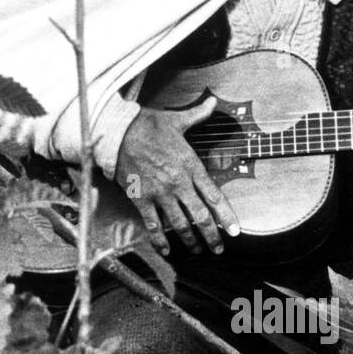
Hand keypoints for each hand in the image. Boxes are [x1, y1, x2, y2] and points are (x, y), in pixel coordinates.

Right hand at [115, 97, 239, 254]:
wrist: (117, 132)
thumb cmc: (148, 125)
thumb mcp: (177, 119)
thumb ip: (198, 115)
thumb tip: (212, 102)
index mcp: (190, 166)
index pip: (214, 196)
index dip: (226, 216)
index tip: (235, 231)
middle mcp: (178, 183)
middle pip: (200, 217)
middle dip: (212, 236)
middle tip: (218, 249)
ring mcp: (160, 193)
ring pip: (179, 225)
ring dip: (190, 241)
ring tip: (197, 251)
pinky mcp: (141, 199)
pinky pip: (153, 225)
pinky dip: (160, 240)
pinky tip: (167, 251)